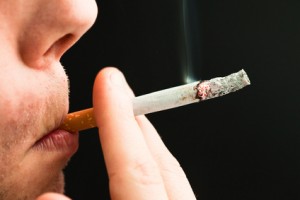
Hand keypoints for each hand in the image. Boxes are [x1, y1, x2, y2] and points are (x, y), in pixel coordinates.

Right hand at [37, 67, 195, 199]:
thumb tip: (49, 196)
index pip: (136, 168)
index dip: (119, 122)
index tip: (108, 81)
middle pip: (162, 163)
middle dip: (136, 123)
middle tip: (116, 92)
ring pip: (174, 173)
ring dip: (148, 143)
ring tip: (129, 121)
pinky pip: (175, 188)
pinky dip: (157, 169)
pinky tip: (145, 165)